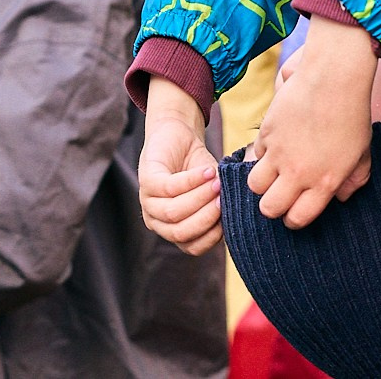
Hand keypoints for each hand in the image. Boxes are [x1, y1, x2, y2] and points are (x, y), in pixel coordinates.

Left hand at [138, 78, 223, 254]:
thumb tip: (234, 222)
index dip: (213, 234)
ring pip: (174, 213)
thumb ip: (221, 209)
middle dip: (207, 217)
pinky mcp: (146, 180)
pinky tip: (208, 171)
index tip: (230, 214)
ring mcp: (148, 202)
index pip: (193, 247)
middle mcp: (158, 221)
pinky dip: (193, 180)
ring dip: (200, 197)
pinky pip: (169, 188)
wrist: (180, 135)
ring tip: (217, 182)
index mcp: (174, 230)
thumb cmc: (199, 168)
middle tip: (223, 198)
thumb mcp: (214, 192)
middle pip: (181, 232)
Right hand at [246, 21, 376, 229]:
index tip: (294, 211)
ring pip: (254, 185)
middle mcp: (299, 173)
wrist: (333, 77)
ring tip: (272, 173)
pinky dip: (262, 153)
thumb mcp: (362, 153)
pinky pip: (255, 154)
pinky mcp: (267, 132)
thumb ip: (354, 180)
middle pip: (269, 208)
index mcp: (325, 182)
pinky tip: (276, 144)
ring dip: (262, 183)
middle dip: (272, 206)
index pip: (298, 218)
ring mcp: (280, 153)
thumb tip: (341, 198)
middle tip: (279, 194)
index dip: (293, 219)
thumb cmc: (353, 114)